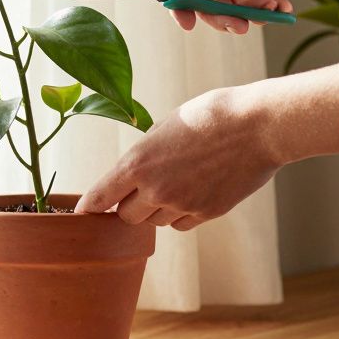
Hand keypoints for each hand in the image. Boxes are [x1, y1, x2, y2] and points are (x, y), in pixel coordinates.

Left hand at [76, 87, 283, 229]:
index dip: (89, 207)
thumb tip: (134, 174)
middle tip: (141, 189)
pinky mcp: (206, 214)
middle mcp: (155, 189)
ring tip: (177, 181)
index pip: (101, 196)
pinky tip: (194, 192)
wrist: (257, 126)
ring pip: (155, 222)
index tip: (81, 213)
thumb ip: (145, 154)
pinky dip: (181, 214)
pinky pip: (181, 224)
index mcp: (137, 163)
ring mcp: (182, 204)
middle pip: (126, 216)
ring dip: (157, 209)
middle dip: (129, 205)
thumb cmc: (210, 115)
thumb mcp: (165, 126)